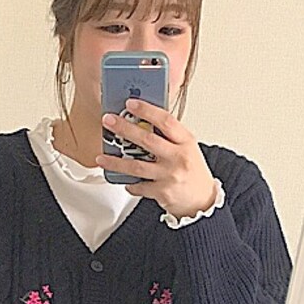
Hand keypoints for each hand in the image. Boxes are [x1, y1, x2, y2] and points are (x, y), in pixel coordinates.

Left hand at [96, 97, 216, 219]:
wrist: (201, 200)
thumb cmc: (191, 171)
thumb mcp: (187, 147)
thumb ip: (169, 136)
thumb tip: (142, 120)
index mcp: (186, 141)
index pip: (165, 120)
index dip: (147, 110)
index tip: (131, 103)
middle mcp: (178, 157)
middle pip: (147, 140)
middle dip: (124, 129)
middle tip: (108, 121)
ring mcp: (169, 176)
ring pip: (137, 167)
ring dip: (116, 162)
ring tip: (101, 158)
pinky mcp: (162, 192)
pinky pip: (139, 187)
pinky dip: (129, 184)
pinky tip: (123, 180)